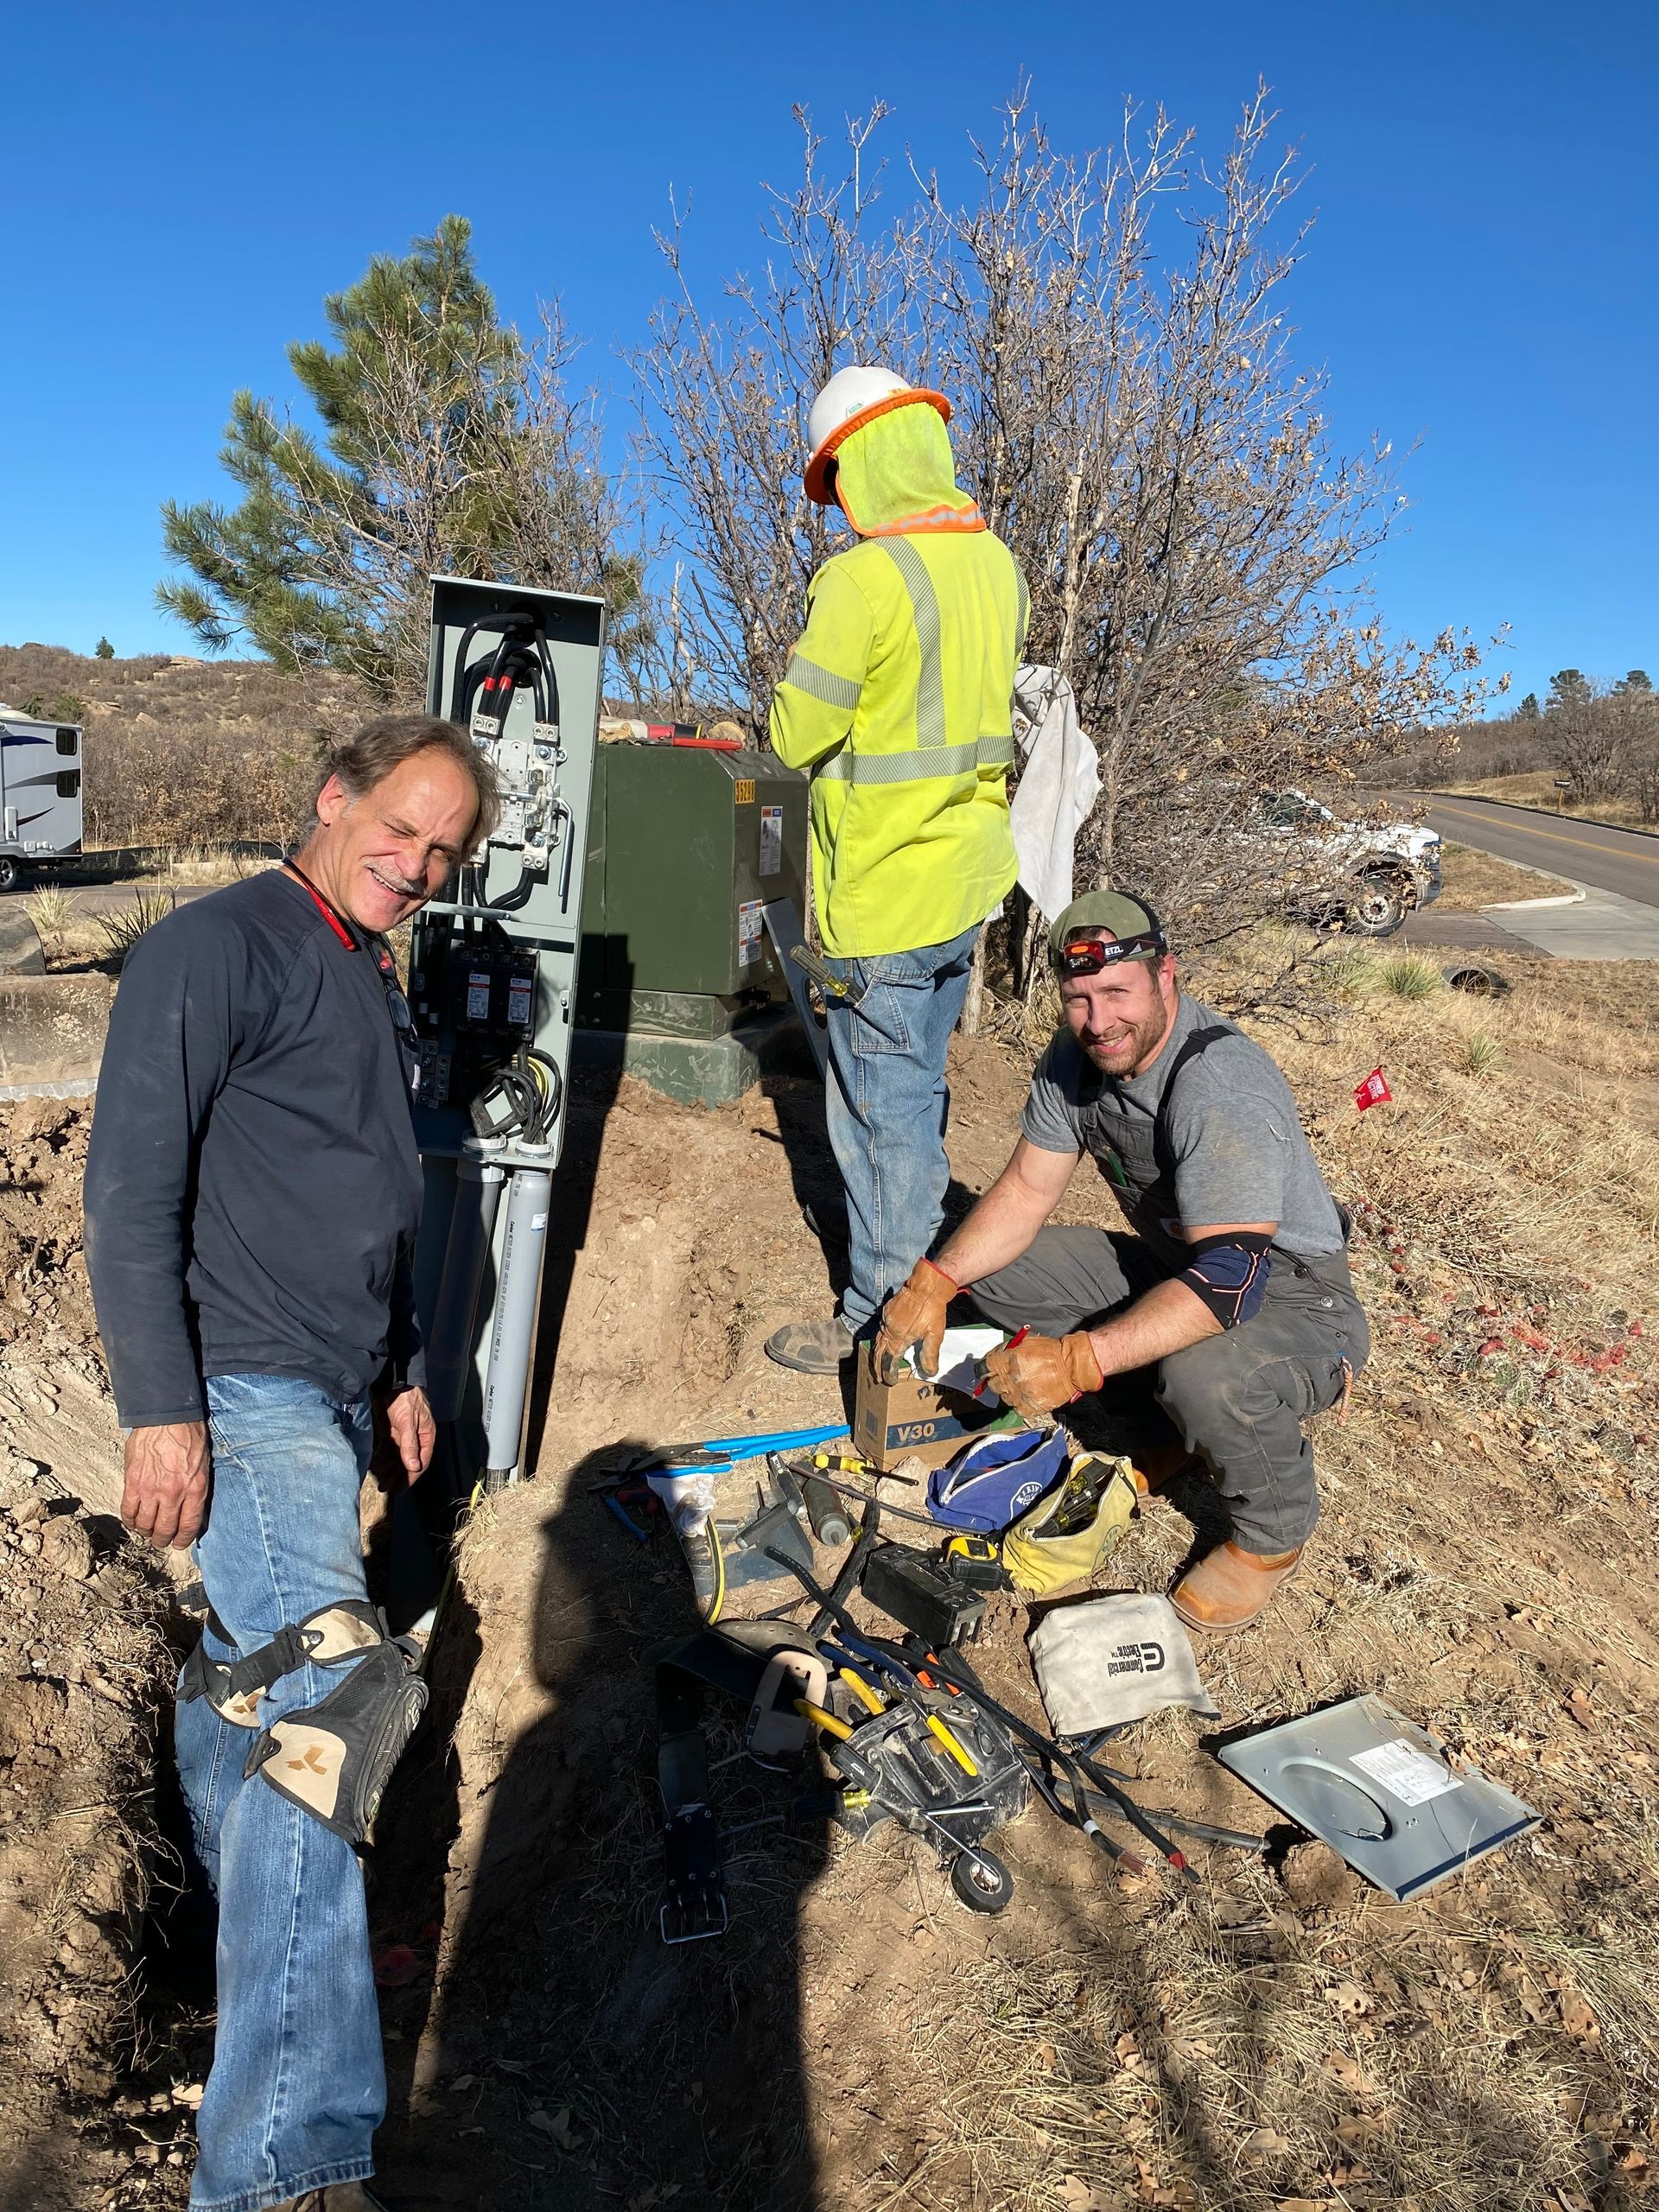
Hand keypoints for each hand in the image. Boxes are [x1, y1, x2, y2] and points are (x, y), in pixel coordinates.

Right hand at [121, 1422, 210, 1550]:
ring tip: (146, 1531)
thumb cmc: (189, 1437)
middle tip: (161, 1540)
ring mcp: (151, 1490)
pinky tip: (132, 1520)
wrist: (167, 1417)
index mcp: (195, 1490)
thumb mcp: (203, 1465)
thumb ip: (196, 1489)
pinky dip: (129, 1520)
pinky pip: (128, 1510)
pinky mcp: (132, 1483)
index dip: (182, 1539)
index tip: (179, 1544)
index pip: (188, 1526)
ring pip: (144, 1524)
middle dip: (162, 1539)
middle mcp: (173, 1494)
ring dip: (145, 1532)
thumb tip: (190, 1509)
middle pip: (165, 1529)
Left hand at [378, 1386, 435, 1489]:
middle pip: (406, 1463)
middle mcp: (414, 1439)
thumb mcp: (409, 1421)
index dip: (410, 1477)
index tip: (400, 1488)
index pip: (420, 1462)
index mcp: (425, 1437)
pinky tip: (374, 1466)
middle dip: (396, 1476)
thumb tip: (413, 1466)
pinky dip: (381, 1459)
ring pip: (395, 1458)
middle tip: (385, 1488)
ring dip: (387, 1469)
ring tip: (378, 1479)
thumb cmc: (407, 1398)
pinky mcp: (389, 1432)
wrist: (393, 1380)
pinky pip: (385, 1450)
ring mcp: (401, 1436)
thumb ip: (410, 1444)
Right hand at [874, 1258, 956, 1382]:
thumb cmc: (933, 1310)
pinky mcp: (888, 1310)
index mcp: (899, 1337)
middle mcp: (889, 1329)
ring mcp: (887, 1319)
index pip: (889, 1360)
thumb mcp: (935, 1335)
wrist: (927, 1285)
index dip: (888, 1372)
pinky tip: (885, 1343)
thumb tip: (929, 1372)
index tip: (889, 1381)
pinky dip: (881, 1340)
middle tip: (878, 1377)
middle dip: (877, 1366)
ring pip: (878, 1340)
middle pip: (879, 1352)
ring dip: (877, 1354)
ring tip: (878, 1364)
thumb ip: (929, 1355)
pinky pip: (881, 1329)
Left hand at [982, 1331, 1103, 1423]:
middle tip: (1009, 1377)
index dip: (985, 1369)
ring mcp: (1019, 1395)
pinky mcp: (1029, 1408)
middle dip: (998, 1380)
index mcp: (1007, 1361)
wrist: (1071, 1368)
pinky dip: (1020, 1403)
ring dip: (1010, 1392)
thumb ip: (1005, 1350)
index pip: (983, 1368)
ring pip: (1004, 1398)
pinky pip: (1016, 1408)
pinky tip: (1029, 1395)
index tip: (988, 1370)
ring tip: (1023, 1386)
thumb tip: (992, 1359)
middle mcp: (1010, 1379)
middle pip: (993, 1384)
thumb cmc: (1049, 1352)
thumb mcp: (1024, 1342)